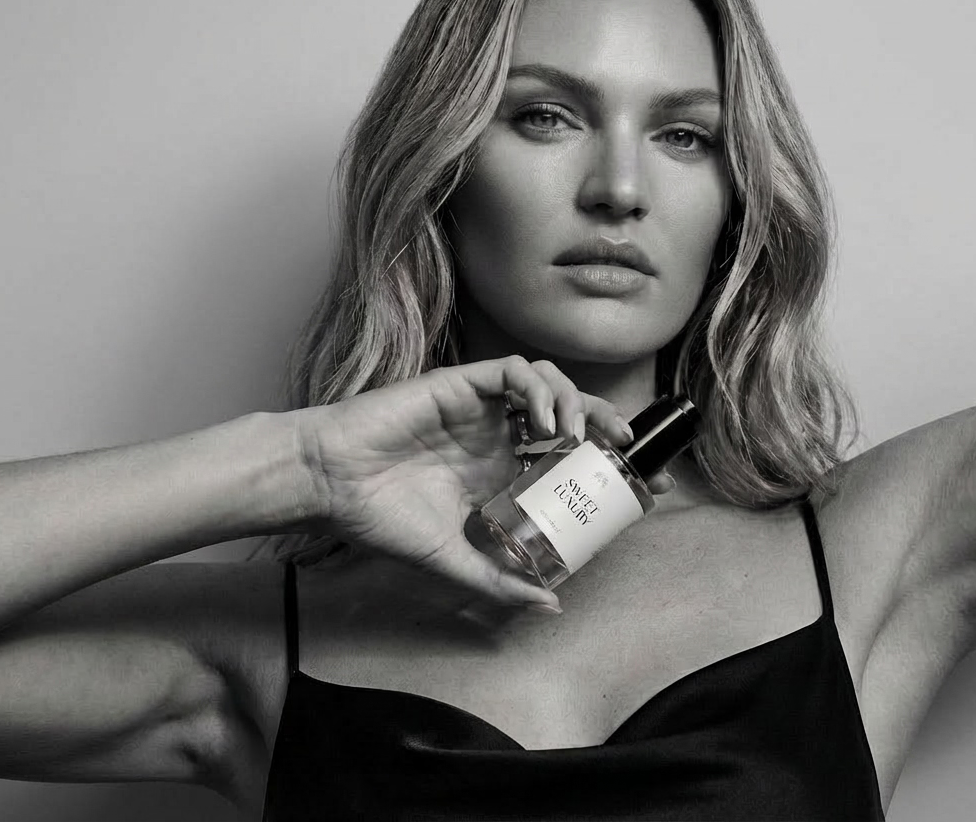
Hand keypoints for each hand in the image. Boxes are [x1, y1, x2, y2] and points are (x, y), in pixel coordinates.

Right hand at [291, 356, 675, 610]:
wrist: (333, 486)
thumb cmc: (384, 520)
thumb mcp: (454, 561)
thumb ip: (499, 581)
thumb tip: (552, 606)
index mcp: (501, 472)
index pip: (569, 459)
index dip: (606, 466)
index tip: (642, 485)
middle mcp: (498, 435)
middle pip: (570, 416)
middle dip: (607, 425)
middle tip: (628, 450)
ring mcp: (482, 408)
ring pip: (548, 384)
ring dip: (575, 402)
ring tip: (580, 434)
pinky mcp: (461, 384)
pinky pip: (513, 370)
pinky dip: (539, 387)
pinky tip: (546, 418)